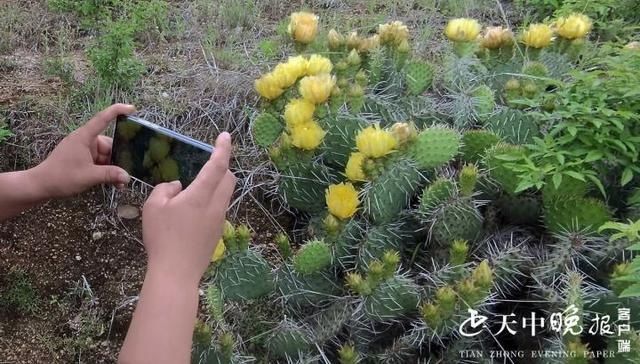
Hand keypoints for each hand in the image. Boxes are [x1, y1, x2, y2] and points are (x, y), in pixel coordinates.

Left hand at [31, 104, 134, 198]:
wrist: (40, 186)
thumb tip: (127, 177)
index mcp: (84, 137)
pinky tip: (113, 182)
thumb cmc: (61, 177)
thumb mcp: (89, 176)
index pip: (103, 119)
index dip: (117, 111)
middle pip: (109, 144)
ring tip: (120, 183)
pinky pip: (100, 162)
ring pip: (106, 155)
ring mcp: (84, 150)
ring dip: (113, 168)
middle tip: (128, 172)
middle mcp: (85, 141)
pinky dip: (106, 170)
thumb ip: (110, 175)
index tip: (132, 108)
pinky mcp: (83, 159)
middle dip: (120, 158)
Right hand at [141, 132, 235, 284]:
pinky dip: (211, 201)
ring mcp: (219, 220)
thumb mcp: (154, 206)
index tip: (226, 136)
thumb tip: (177, 187)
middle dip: (222, 167)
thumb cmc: (162, 237)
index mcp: (201, 195)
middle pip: (229, 179)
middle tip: (206, 164)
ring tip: (194, 190)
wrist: (176, 273)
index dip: (223, 149)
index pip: (218, 165)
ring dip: (216, 185)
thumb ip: (165, 189)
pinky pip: (218, 209)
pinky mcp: (217, 233)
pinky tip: (192, 211)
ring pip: (225, 195)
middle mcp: (216, 205)